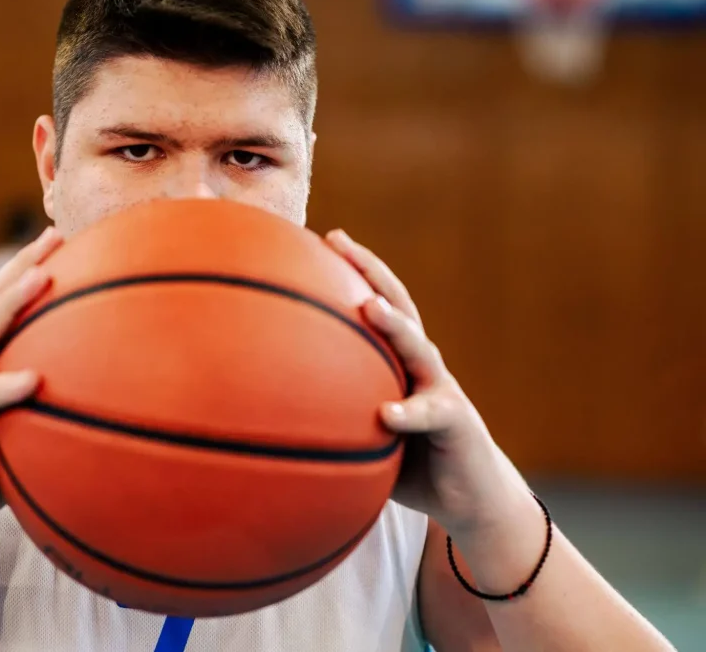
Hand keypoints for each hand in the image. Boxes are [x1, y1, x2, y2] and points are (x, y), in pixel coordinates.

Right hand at [0, 227, 63, 546]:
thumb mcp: (10, 450)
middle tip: (56, 234)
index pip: (6, 314)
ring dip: (12, 302)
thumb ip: (41, 430)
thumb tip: (96, 431)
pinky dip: (4, 386)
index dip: (30, 278)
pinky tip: (34, 379)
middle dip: (23, 266)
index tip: (67, 249)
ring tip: (43, 275)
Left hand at [326, 230, 531, 536]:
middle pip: (399, 306)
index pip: (377, 302)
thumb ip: (332, 415)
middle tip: (339, 242)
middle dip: (370, 270)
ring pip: (419, 349)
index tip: (323, 238)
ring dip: (395, 327)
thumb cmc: (410, 459)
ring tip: (370, 308)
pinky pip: (432, 415)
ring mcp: (442, 389)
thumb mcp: (365, 431)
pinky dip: (409, 414)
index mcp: (399, 361)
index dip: (354, 269)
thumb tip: (265, 415)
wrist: (471, 495)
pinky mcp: (457, 423)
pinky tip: (386, 415)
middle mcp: (422, 364)